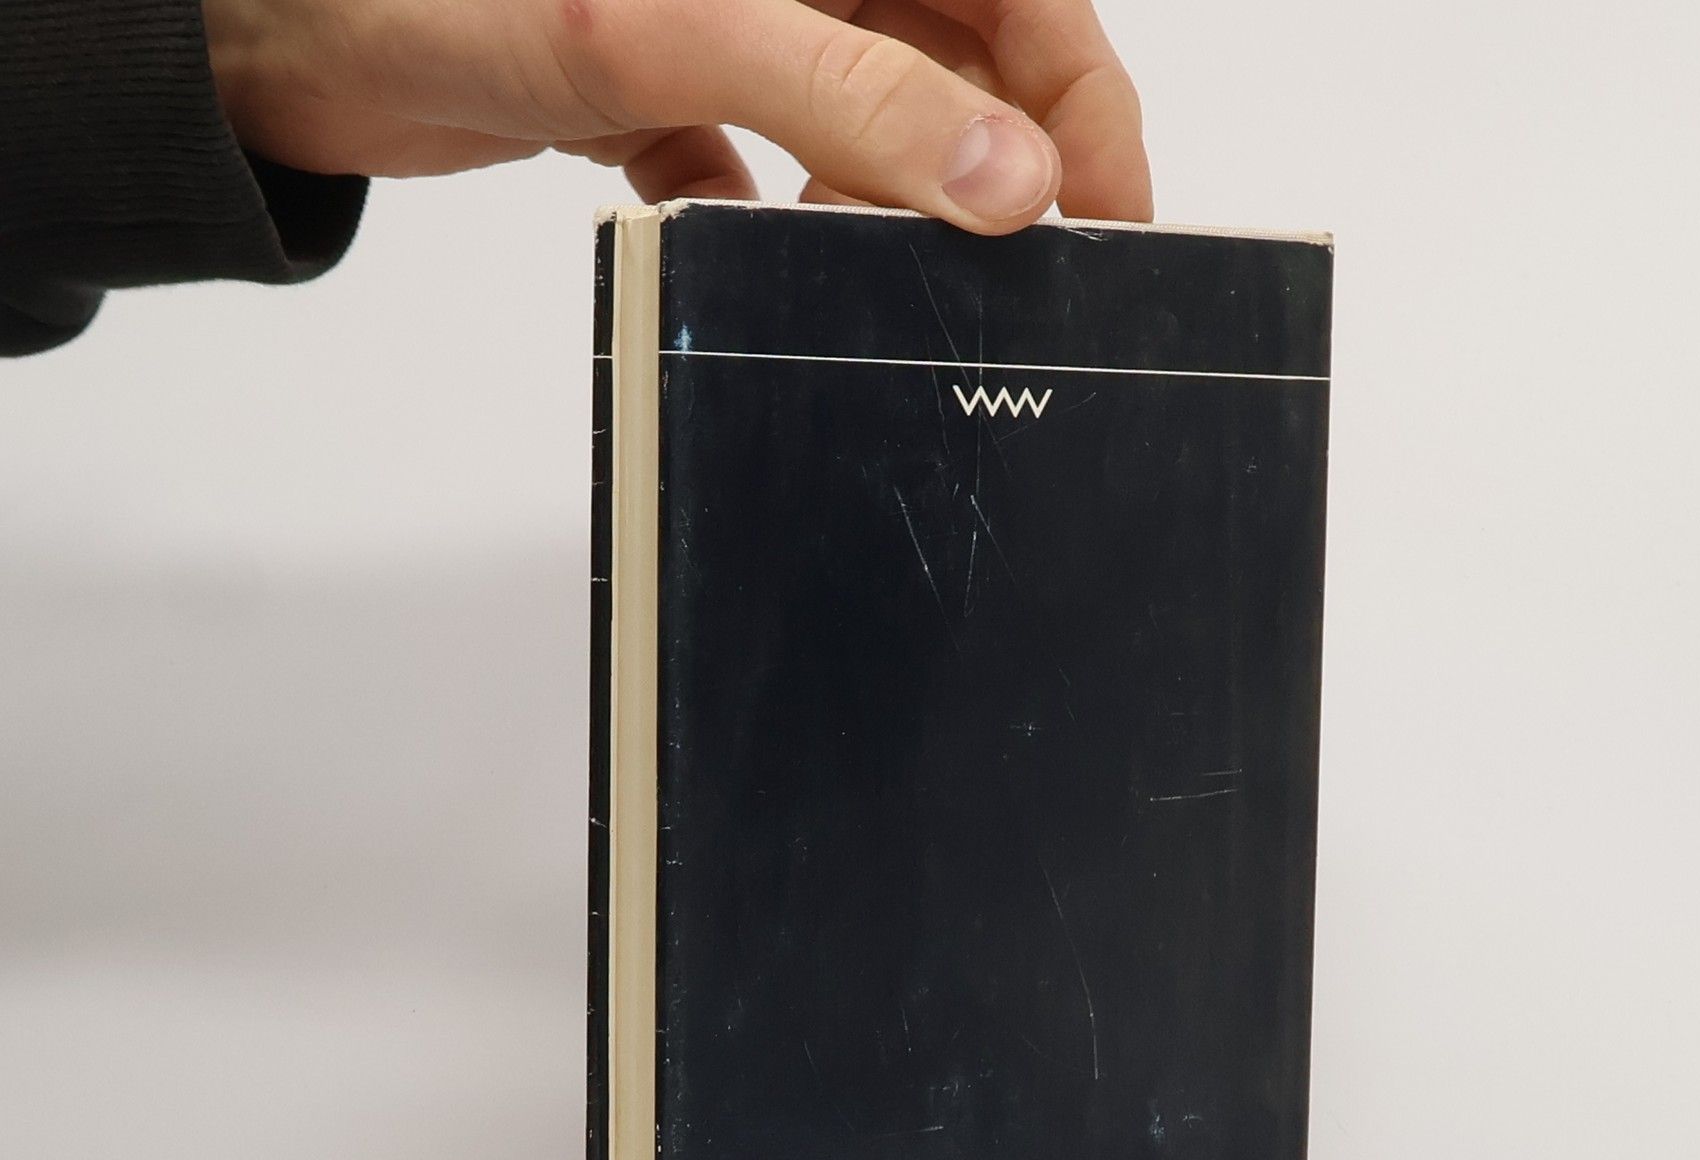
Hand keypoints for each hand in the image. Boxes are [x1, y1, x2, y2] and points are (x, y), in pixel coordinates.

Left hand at [203, 0, 1151, 232]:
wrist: (275, 28)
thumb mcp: (679, 29)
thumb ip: (858, 99)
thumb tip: (1012, 185)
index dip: (1080, 101)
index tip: (1107, 218)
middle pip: (960, 57)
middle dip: (992, 164)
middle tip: (1007, 277)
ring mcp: (734, 18)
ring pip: (869, 119)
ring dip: (886, 201)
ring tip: (875, 268)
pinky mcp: (667, 84)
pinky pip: (766, 159)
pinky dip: (774, 215)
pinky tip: (753, 245)